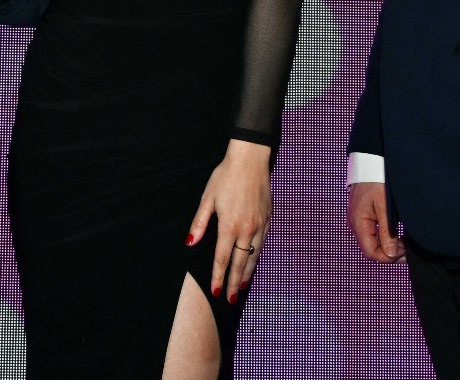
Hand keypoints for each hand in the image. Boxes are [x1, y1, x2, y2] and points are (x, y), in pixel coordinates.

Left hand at [186, 139, 271, 302]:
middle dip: (235, 283)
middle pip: (240, 263)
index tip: (216, 291)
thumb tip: (190, 242)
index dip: (219, 276)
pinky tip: (252, 262)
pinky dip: (256, 257)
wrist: (250, 161)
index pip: (222, 258)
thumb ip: (200, 223)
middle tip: (231, 299)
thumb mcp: (208, 198)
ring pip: (254, 256)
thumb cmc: (225, 176)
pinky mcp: (268, 220)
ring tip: (241, 287)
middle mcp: (247, 229)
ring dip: (247, 273)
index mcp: (230, 225)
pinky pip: (262, 244)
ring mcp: (260, 225)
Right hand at [348, 181, 404, 262]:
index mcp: (358, 222)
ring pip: (372, 243)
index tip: (405, 252)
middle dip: (390, 253)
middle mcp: (355, 224)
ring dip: (388, 246)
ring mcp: (357, 220)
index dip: (389, 258)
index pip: (371, 253)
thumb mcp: (385, 207)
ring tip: (403, 241)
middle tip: (407, 248)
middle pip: (371, 249)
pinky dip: (384, 238)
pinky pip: (372, 234)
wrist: (369, 165)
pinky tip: (395, 234)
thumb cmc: (376, 182)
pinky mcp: (362, 216)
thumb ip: (387, 233)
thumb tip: (391, 254)